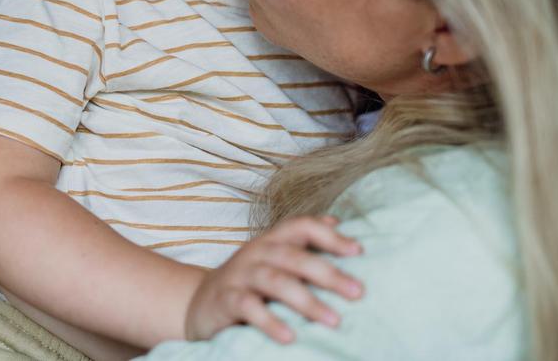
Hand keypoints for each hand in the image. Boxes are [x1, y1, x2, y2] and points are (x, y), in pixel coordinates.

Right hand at [184, 215, 362, 343]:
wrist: (199, 301)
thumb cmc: (248, 281)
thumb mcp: (273, 259)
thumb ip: (302, 243)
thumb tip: (336, 221)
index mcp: (271, 241)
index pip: (300, 225)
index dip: (329, 235)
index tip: (358, 251)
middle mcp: (256, 252)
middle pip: (292, 256)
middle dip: (327, 272)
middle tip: (357, 292)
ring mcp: (239, 275)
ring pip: (274, 281)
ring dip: (306, 300)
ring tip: (332, 320)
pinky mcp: (225, 299)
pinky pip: (248, 306)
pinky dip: (270, 321)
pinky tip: (290, 336)